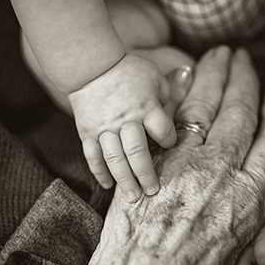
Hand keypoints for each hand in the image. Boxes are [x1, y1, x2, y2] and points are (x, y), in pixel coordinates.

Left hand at [47, 46, 264, 264]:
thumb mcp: (233, 257)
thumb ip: (240, 219)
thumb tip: (239, 202)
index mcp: (254, 200)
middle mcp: (225, 174)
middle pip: (243, 113)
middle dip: (245, 79)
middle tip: (244, 57)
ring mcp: (186, 164)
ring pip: (207, 107)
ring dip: (214, 75)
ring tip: (220, 54)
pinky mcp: (151, 162)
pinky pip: (170, 118)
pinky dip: (178, 94)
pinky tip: (183, 78)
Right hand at [68, 54, 175, 200]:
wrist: (91, 66)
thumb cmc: (128, 70)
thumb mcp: (154, 76)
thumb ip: (167, 96)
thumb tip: (176, 113)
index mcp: (146, 107)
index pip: (163, 131)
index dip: (168, 140)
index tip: (169, 144)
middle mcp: (126, 120)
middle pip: (138, 152)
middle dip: (146, 174)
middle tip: (153, 192)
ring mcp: (104, 128)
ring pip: (115, 159)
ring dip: (124, 180)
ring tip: (132, 198)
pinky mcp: (88, 132)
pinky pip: (93, 156)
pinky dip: (99, 172)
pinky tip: (108, 185)